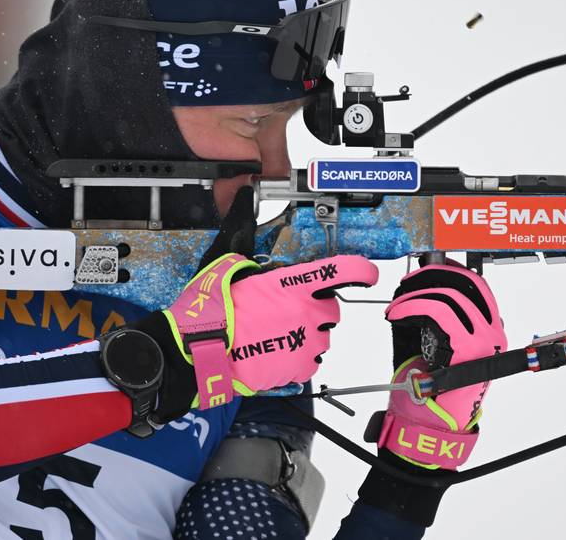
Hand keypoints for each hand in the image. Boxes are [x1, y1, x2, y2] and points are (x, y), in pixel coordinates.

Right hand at [133, 185, 377, 421]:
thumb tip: (244, 197)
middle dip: (313, 306)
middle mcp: (310, 313)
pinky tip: (272, 349)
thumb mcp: (227, 261)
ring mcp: (308, 343)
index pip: (345, 270)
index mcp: (296, 283)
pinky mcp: (300, 369)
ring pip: (322, 334)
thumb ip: (245, 234)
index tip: (366, 273)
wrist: (199, 352)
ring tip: (273, 332)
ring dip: (305, 332)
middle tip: (282, 309)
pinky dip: (296, 356)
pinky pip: (310, 360)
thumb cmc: (211, 309)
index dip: (360, 270)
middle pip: (330, 306)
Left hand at [376, 263, 505, 469]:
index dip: (450, 270)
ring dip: (414, 295)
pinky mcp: (468, 349)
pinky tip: (396, 315)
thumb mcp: (430, 343)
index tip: (426, 267)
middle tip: (406, 282)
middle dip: (432, 275)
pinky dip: (411, 307)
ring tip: (395, 307)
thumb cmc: (430, 389)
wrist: (432, 425)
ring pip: (449, 296)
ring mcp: (484, 341)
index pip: (477, 286)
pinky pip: (437, 312)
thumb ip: (429, 317)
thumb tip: (413, 287)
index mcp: (488, 330)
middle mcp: (493, 333)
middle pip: (467, 283)